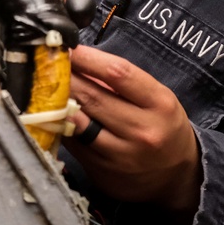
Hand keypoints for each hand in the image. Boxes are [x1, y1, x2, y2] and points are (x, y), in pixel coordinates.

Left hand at [65, 45, 201, 215]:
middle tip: (49, 64)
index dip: (88, 58)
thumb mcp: (155, 98)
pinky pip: (73, 144)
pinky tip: (54, 114)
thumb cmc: (162, 125)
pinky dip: (61, 126)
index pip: (118, 73)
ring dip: (57, 102)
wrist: (177, 176)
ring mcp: (122, 155)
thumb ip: (121, 81)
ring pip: (78, 123)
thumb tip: (78, 61)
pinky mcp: (103, 172)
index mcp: (159, 104)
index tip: (69, 48)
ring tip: (46, 87)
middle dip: (66, 77)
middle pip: (92, 97)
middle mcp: (142, 130)